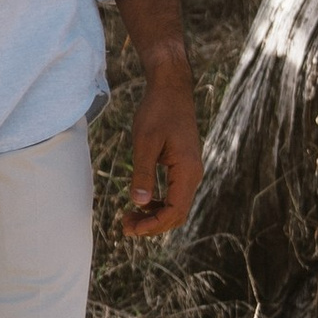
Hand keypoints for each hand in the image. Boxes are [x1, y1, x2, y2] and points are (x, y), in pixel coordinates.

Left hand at [122, 57, 201, 233]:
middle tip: (125, 226)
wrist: (171, 89)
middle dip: (152, 225)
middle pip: (177, 214)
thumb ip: (143, 173)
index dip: (153, 225)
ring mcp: (190, 170)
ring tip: (129, 217)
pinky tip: (140, 202)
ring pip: (176, 205)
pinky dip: (158, 202)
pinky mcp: (183, 166)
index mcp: (187, 171)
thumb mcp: (145, 142)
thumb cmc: (157, 111)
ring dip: (154, 215)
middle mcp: (193, 174)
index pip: (174, 211)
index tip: (130, 229)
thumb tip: (138, 203)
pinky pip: (174, 193)